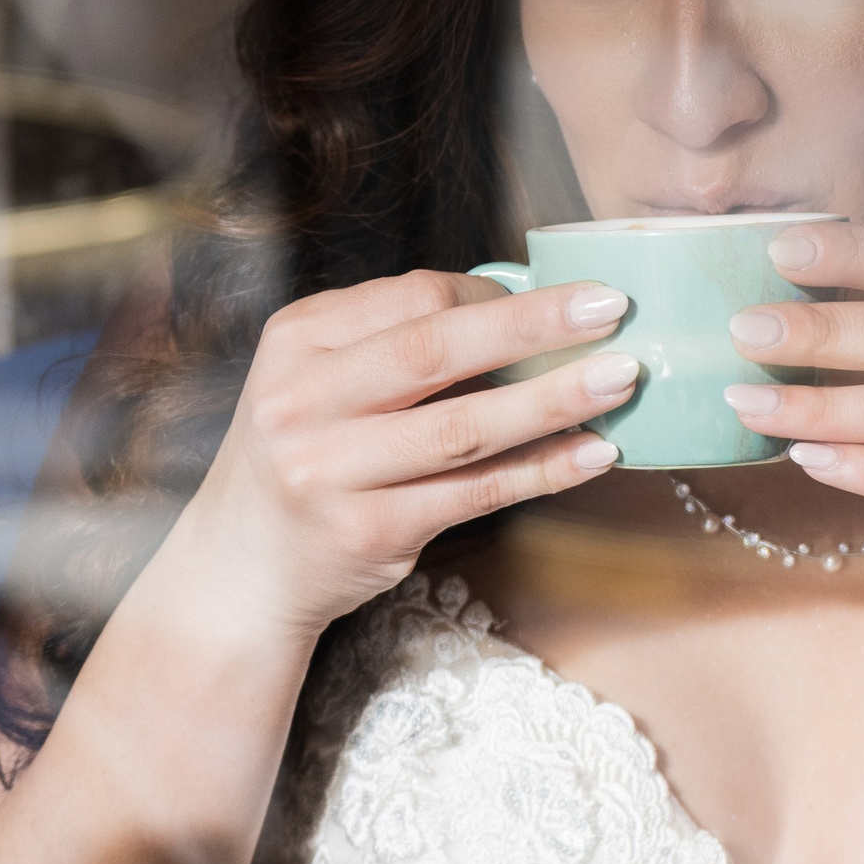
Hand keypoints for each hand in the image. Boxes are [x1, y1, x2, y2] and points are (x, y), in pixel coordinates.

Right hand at [188, 269, 638, 635]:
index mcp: (298, 341)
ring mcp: (332, 471)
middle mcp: (303, 401)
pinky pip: (476, 493)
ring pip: (464, 426)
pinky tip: (594, 452)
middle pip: (436, 349)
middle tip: (613, 307)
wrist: (241, 566)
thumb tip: (525, 306)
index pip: (413, 298)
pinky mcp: (370, 533)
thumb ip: (398, 344)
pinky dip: (542, 470)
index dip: (498, 297)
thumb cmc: (307, 455)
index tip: (565, 297)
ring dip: (553, 399)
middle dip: (535, 325)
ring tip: (622, 379)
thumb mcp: (321, 380)